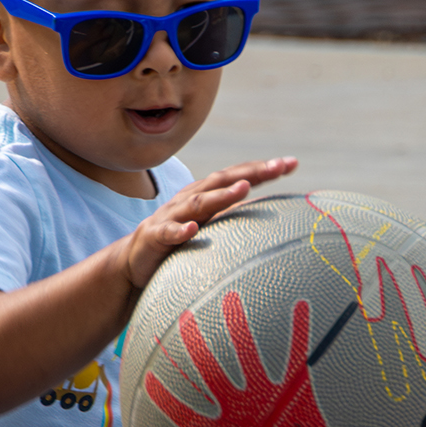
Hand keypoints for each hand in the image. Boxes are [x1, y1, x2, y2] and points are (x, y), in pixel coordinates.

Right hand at [122, 157, 297, 291]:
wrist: (134, 262)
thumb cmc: (178, 244)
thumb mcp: (209, 228)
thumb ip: (234, 219)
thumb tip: (273, 218)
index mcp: (204, 195)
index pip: (236, 176)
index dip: (262, 169)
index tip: (291, 163)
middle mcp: (189, 200)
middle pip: (221, 181)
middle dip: (250, 173)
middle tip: (277, 167)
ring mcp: (171, 217)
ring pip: (199, 203)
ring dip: (221, 196)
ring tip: (243, 189)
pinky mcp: (155, 237)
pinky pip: (168, 233)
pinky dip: (181, 231)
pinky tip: (193, 230)